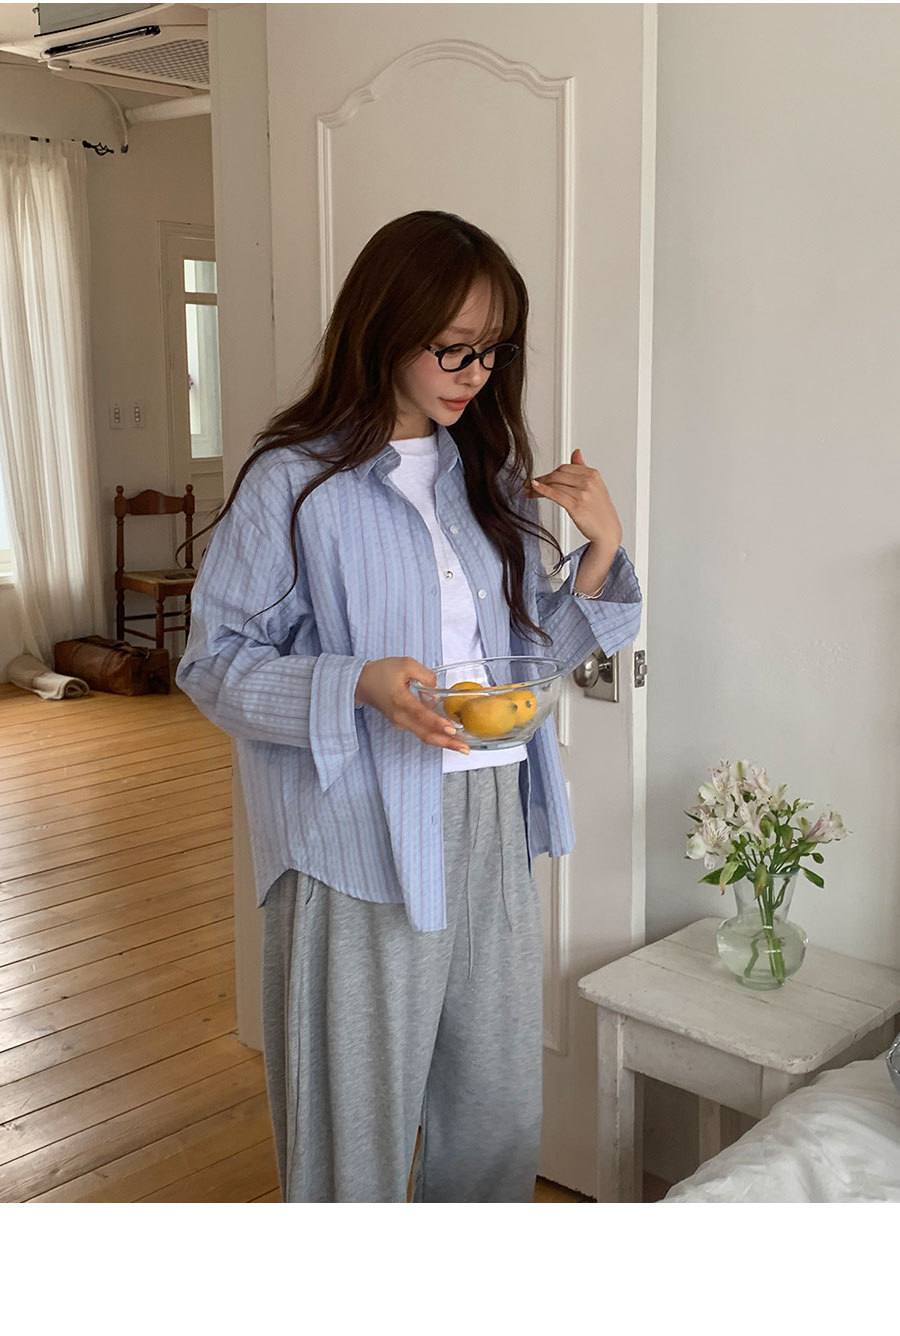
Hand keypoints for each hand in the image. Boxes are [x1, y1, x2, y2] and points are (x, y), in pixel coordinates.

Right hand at [355, 657, 469, 754]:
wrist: (363, 683)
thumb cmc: (382, 672)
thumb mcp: (406, 664)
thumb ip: (425, 675)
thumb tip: (437, 692)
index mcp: (400, 700)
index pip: (421, 714)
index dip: (437, 723)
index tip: (452, 729)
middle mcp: (400, 716)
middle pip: (425, 734)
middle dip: (446, 742)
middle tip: (464, 749)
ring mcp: (401, 723)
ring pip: (424, 735)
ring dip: (443, 742)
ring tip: (462, 747)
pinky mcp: (403, 724)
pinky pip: (421, 732)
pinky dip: (436, 736)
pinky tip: (450, 737)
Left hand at [525, 449, 622, 551]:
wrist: (608, 531)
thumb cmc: (600, 511)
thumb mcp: (595, 485)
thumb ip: (583, 468)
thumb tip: (576, 452)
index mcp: (592, 474)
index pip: (565, 467)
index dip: (550, 473)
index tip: (541, 478)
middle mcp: (588, 481)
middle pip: (558, 474)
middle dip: (542, 479)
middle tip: (531, 485)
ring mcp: (583, 493)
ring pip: (554, 484)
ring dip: (538, 487)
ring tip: (530, 491)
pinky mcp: (576, 505)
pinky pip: (555, 494)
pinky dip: (542, 490)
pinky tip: (534, 489)